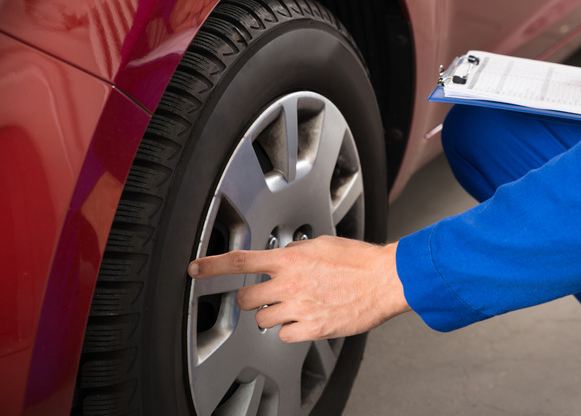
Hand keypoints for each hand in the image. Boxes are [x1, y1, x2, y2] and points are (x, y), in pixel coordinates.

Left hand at [188, 236, 410, 342]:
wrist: (384, 280)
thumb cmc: (359, 261)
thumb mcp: (322, 244)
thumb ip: (295, 252)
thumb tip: (282, 256)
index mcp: (290, 259)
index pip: (240, 262)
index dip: (212, 266)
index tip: (196, 270)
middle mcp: (291, 284)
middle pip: (246, 299)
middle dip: (251, 299)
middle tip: (266, 296)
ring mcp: (300, 308)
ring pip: (263, 319)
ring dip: (272, 314)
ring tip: (294, 306)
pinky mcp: (312, 328)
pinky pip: (284, 335)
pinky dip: (291, 329)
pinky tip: (306, 319)